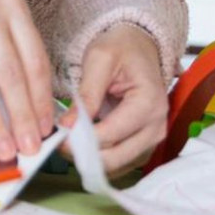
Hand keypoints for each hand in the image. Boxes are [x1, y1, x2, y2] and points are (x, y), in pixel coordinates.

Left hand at [73, 23, 167, 175]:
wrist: (138, 48)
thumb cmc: (121, 49)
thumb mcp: (100, 60)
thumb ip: (86, 94)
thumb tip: (68, 125)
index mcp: (149, 103)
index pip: (111, 134)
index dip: (81, 139)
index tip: (58, 135)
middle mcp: (156, 126)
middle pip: (115, 158)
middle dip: (83, 154)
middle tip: (58, 142)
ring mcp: (152, 139)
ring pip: (116, 166)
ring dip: (89, 160)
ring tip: (68, 141)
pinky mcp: (144, 145)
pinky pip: (120, 164)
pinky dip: (99, 159)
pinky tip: (82, 145)